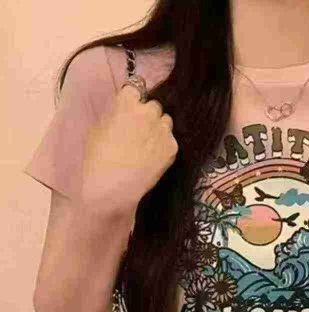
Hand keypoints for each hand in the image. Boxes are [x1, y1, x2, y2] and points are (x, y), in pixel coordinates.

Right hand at [80, 83, 178, 212]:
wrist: (112, 186)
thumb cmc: (97, 158)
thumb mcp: (96, 127)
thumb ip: (113, 114)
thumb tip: (121, 112)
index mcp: (127, 102)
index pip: (135, 89)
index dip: (133, 101)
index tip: (131, 110)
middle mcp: (148, 111)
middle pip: (154, 105)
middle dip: (148, 115)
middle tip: (139, 131)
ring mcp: (162, 129)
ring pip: (165, 121)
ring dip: (158, 128)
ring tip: (147, 145)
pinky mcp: (172, 147)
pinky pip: (170, 140)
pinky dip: (164, 146)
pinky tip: (152, 158)